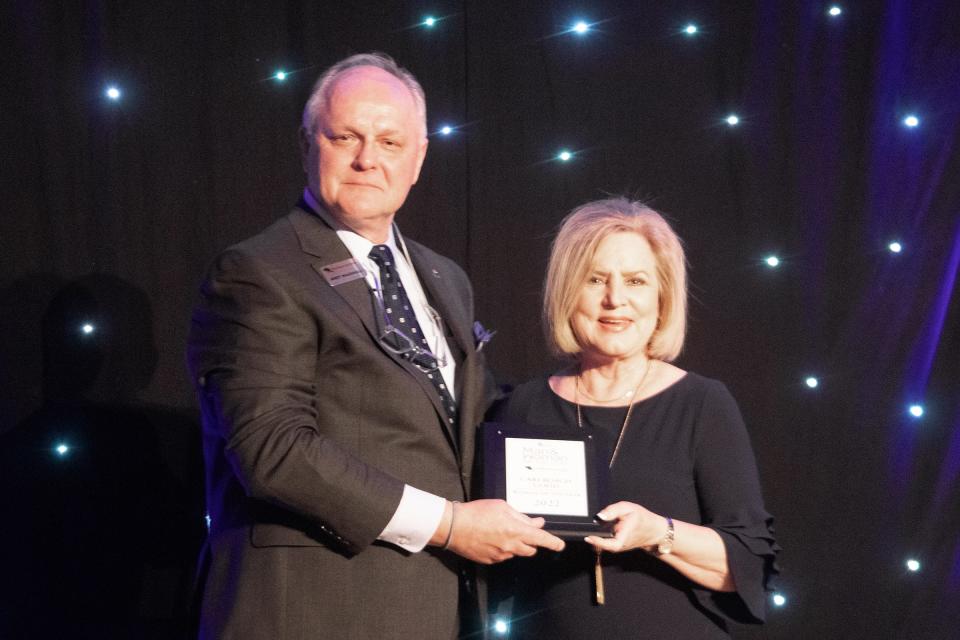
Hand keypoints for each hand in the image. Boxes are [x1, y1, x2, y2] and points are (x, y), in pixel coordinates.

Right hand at [444, 499, 564, 563]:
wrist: (454, 526)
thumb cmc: (476, 513)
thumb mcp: (502, 507)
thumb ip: (522, 516)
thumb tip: (536, 522)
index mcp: (515, 530)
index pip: (541, 539)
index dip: (553, 543)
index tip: (560, 545)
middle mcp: (510, 546)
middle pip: (531, 549)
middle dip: (530, 542)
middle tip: (521, 531)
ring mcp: (500, 556)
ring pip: (516, 553)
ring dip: (514, 544)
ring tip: (499, 531)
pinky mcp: (491, 561)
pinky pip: (503, 556)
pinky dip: (501, 549)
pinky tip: (490, 538)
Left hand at [584, 501, 665, 552]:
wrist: (653, 530)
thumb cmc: (642, 518)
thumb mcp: (628, 508)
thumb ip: (612, 511)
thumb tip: (599, 516)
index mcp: (626, 534)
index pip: (612, 544)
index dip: (599, 543)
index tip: (589, 537)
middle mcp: (622, 544)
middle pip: (605, 547)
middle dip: (594, 541)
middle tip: (585, 534)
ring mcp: (621, 547)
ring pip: (606, 546)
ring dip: (597, 540)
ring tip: (589, 532)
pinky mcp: (619, 547)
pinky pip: (608, 544)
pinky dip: (601, 539)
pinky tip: (596, 533)